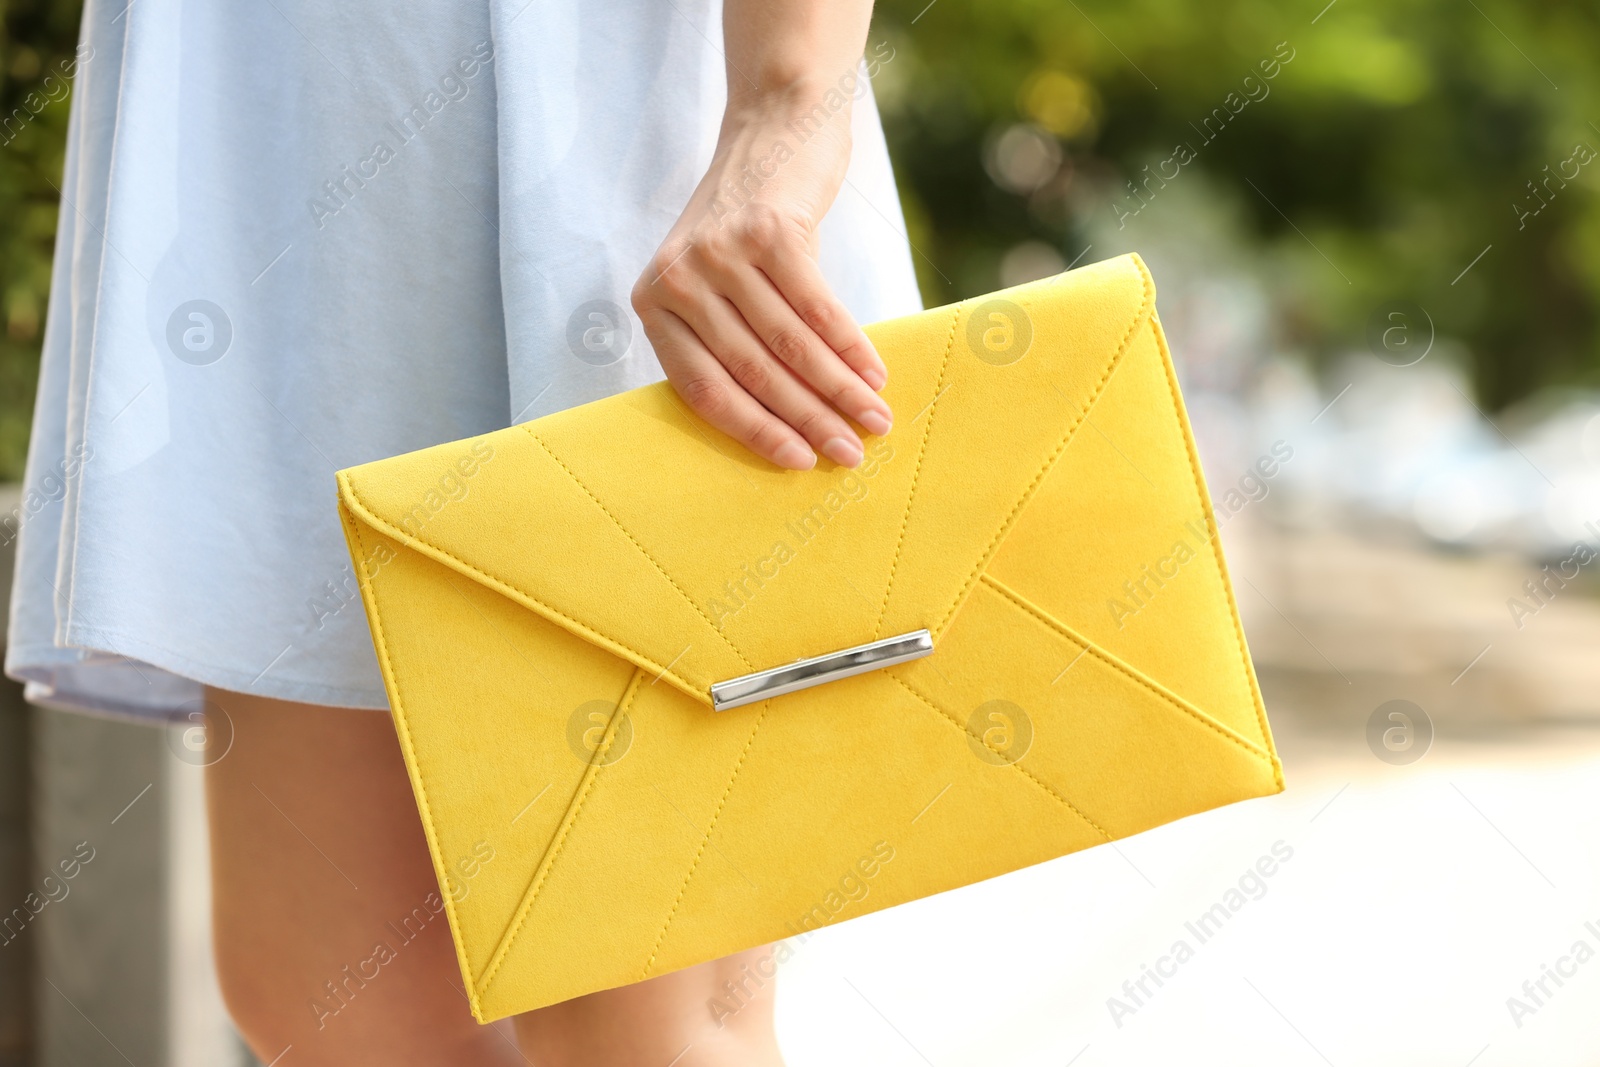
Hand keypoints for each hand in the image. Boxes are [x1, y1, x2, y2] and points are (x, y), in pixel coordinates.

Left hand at [632, 90, 892, 470]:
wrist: (775, 129)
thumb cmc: (750, 224)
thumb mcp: (716, 280)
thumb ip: (727, 341)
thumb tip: (783, 427)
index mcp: (653, 303)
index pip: (704, 389)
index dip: (756, 432)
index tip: (800, 463)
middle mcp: (678, 279)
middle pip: (751, 372)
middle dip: (808, 421)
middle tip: (851, 456)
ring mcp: (721, 253)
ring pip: (789, 346)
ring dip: (840, 392)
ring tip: (876, 421)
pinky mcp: (769, 231)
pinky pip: (818, 308)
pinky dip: (852, 347)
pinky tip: (876, 374)